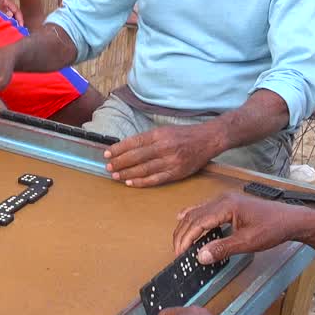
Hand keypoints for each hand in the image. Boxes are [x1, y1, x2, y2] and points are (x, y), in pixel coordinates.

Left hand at [104, 123, 222, 186]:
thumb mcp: (164, 131)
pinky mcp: (177, 173)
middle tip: (108, 167)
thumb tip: (126, 148)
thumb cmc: (183, 135)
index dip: (118, 149)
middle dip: (120, 163)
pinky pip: (155, 179)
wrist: (208, 139)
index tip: (106, 153)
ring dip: (127, 174)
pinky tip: (130, 183)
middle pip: (136, 157)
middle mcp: (164, 147)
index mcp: (159, 134)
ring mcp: (171, 161)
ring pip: (144, 169)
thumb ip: (147, 139)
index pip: (134, 142)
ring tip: (115, 176)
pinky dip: (141, 182)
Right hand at [174, 192, 311, 264]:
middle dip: (182, 234)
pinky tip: (184, 219)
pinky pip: (204, 209)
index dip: (186, 239)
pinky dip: (193, 217)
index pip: (197, 222)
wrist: (291, 220)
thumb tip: (201, 256)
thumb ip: (223, 248)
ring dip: (186, 227)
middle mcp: (222, 199)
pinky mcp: (228, 203)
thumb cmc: (273, 228)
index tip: (180, 254)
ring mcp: (225, 199)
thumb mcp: (248, 242)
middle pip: (193, 216)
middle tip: (177, 252)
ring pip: (196, 212)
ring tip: (179, 242)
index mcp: (226, 206)